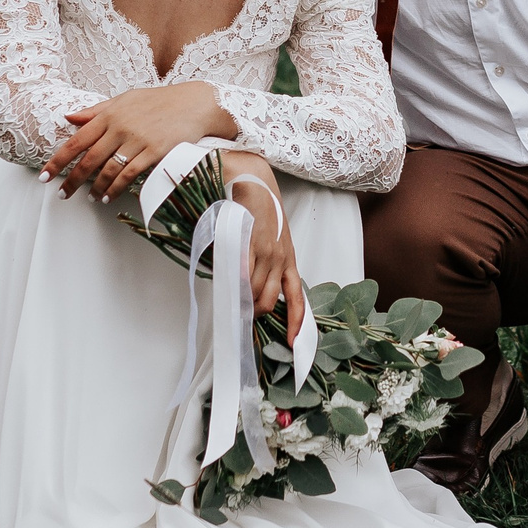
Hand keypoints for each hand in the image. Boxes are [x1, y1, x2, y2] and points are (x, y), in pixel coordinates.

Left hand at [42, 81, 238, 201]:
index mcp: (109, 114)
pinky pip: (129, 174)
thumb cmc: (158, 100)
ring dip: (96, 187)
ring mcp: (137, 139)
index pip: (76, 140)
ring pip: (108, 169)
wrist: (193, 103)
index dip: (58, 160)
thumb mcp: (124, 99)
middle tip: (62, 195)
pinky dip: (116, 187)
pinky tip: (109, 196)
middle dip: (72, 180)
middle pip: (89, 159)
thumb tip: (69, 117)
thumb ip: (96, 110)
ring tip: (90, 198)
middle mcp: (120, 127)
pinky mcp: (154, 151)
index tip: (45, 175)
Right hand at [222, 151, 305, 342]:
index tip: (292, 343)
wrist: (256, 184)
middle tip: (241, 316)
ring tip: (231, 299)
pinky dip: (237, 284)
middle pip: (269, 302)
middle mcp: (282, 260)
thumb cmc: (262, 213)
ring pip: (255, 291)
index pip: (297, 299)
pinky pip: (245, 274)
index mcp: (289, 261)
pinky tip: (231, 286)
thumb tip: (247, 290)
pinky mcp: (253, 244)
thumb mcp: (273, 242)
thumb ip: (265, 266)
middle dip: (255, 313)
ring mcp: (268, 253)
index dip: (295, 323)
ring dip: (242, 300)